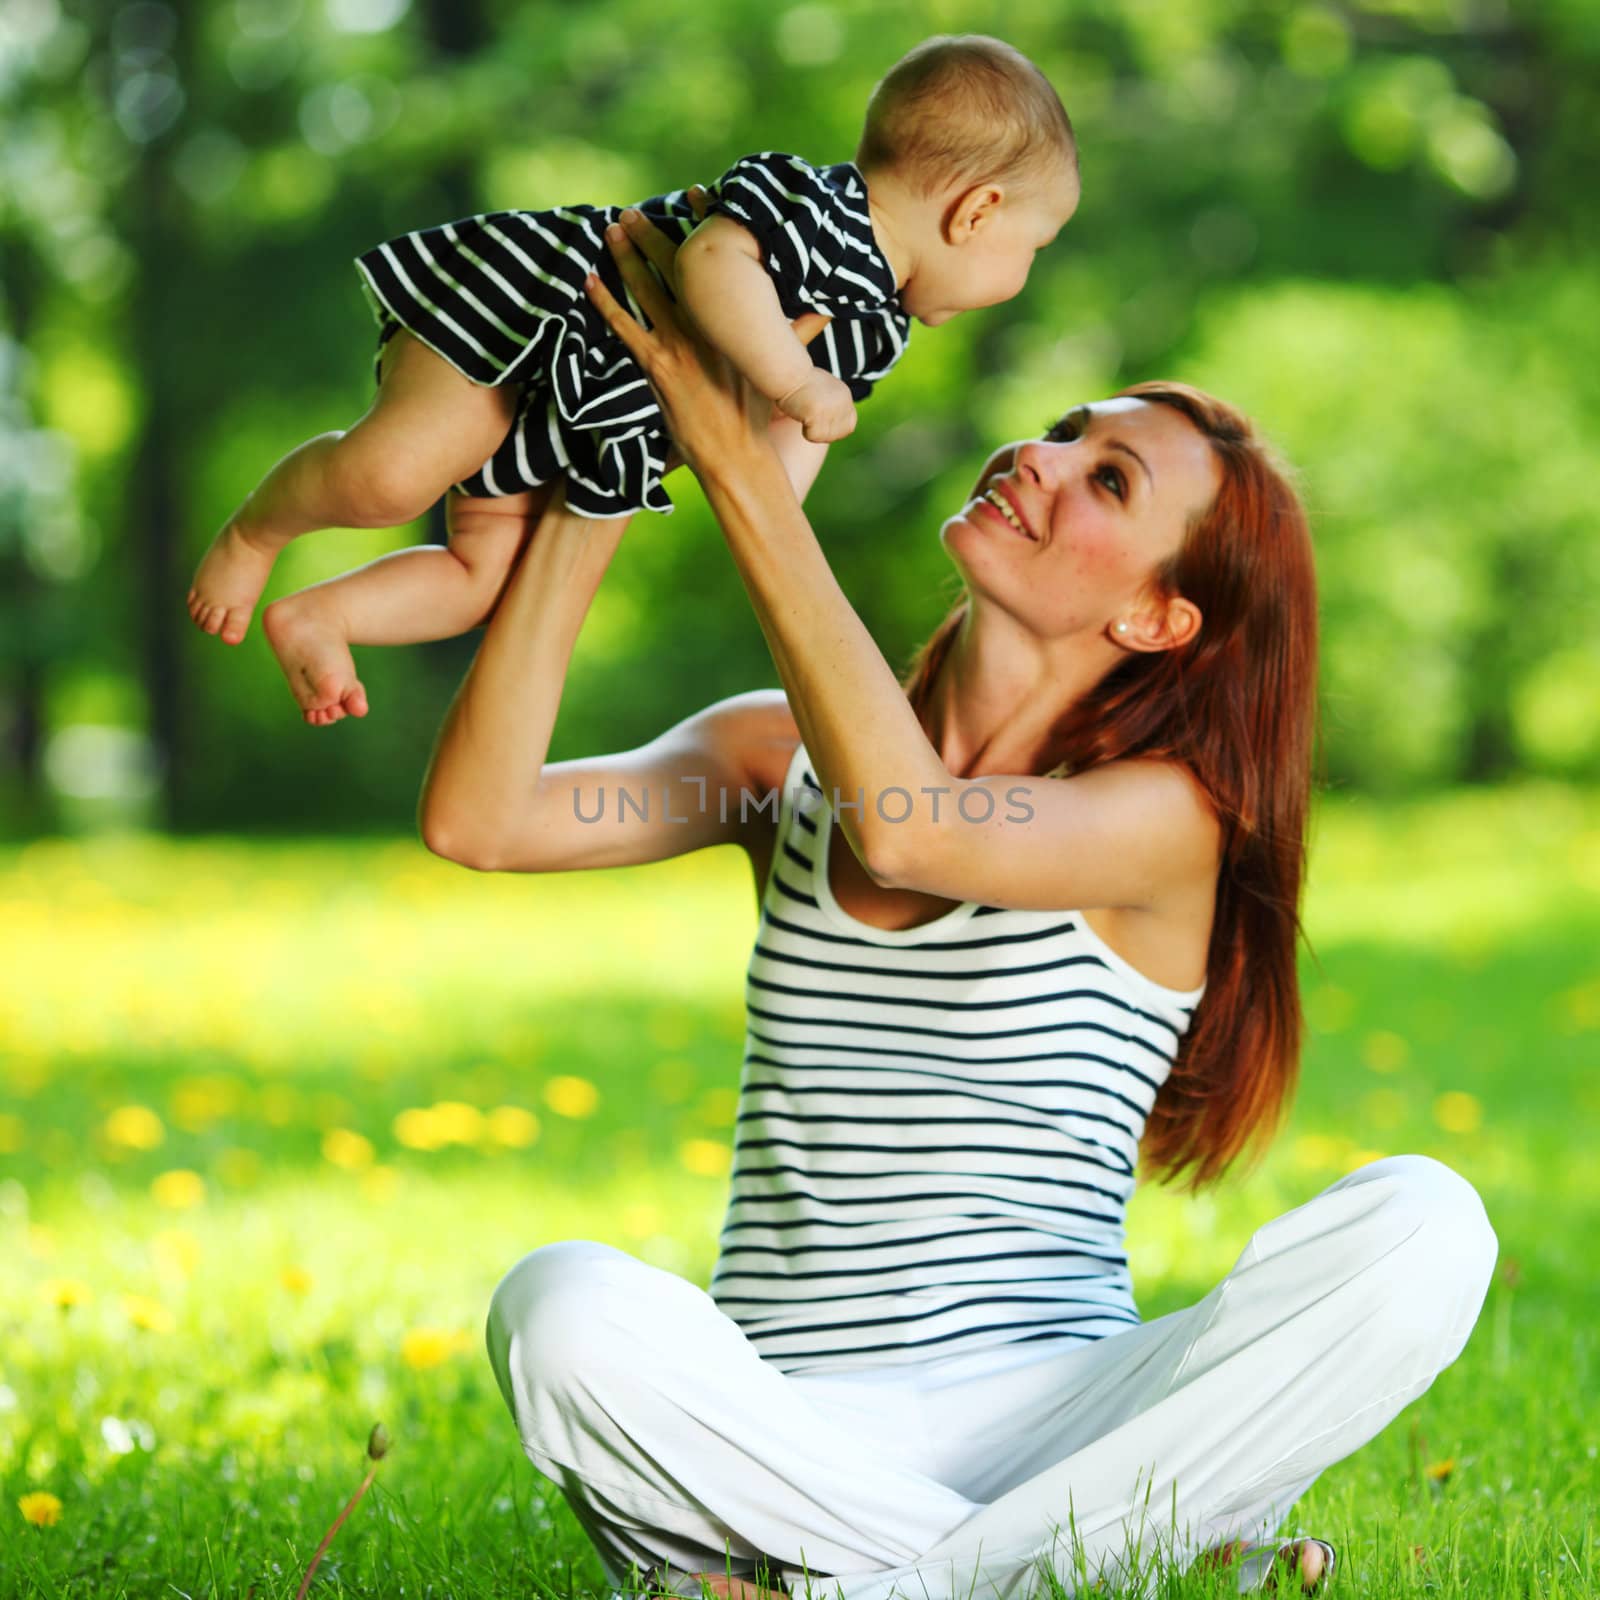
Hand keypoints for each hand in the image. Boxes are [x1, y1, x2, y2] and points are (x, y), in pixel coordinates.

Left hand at [585, 203, 831, 481]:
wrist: (736, 455)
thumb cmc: (758, 415)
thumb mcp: (780, 369)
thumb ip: (799, 335)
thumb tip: (823, 309)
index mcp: (732, 320)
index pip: (716, 260)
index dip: (702, 224)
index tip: (694, 195)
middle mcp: (703, 326)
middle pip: (672, 266)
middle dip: (652, 234)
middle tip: (634, 210)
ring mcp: (676, 345)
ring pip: (645, 288)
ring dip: (626, 256)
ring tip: (612, 230)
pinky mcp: (656, 368)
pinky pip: (624, 326)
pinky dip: (605, 302)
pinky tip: (589, 280)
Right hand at [777, 371, 856, 443]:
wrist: (789, 374)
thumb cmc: (801, 382)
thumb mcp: (826, 390)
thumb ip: (833, 403)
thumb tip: (832, 420)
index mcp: (846, 396)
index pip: (850, 425)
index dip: (836, 429)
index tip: (822, 424)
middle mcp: (843, 403)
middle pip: (839, 434)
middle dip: (826, 433)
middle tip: (811, 421)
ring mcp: (832, 409)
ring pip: (826, 437)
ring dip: (814, 431)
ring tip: (805, 414)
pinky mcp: (819, 414)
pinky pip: (814, 435)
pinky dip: (805, 431)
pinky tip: (800, 415)